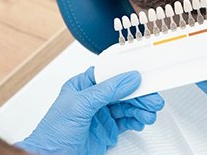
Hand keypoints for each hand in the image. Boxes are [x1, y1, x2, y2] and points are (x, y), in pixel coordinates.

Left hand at [16, 67, 164, 153]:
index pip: (110, 74)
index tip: (144, 75)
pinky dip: (136, 120)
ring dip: (140, 109)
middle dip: (139, 95)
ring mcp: (101, 114)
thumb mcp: (80, 105)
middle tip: (153, 99)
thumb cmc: (53, 133)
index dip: (127, 74)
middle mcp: (93, 98)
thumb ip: (106, 91)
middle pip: (122, 91)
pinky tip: (141, 120)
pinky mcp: (106, 130)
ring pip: (126, 106)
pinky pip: (126, 121)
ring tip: (149, 113)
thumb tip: (128, 78)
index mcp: (83, 84)